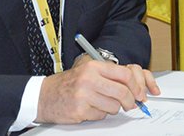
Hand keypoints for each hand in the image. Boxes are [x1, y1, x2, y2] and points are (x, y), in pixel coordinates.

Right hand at [36, 59, 160, 123]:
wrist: (43, 96)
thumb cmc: (69, 84)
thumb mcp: (88, 72)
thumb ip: (110, 76)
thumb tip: (134, 87)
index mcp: (93, 67)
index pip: (125, 75)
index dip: (136, 86)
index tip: (139, 93)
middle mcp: (89, 79)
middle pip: (122, 92)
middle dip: (129, 101)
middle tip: (130, 104)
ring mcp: (84, 95)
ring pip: (114, 106)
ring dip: (113, 108)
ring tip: (102, 103)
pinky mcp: (80, 110)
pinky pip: (101, 116)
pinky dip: (99, 114)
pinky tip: (90, 108)